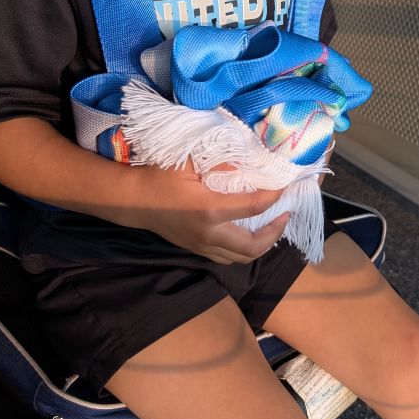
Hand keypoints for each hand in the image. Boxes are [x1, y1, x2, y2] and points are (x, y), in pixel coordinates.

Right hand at [118, 161, 289, 265]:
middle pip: (253, 247)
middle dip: (275, 232)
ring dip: (261, 245)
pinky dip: (244, 249)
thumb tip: (250, 161)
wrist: (133, 200)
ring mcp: (202, 246)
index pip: (254, 207)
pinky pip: (227, 257)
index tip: (285, 187)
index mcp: (210, 210)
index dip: (274, 197)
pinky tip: (249, 232)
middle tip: (284, 214)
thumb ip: (221, 161)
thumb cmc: (160, 175)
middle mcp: (209, 234)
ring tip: (271, 225)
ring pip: (241, 258)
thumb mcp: (190, 160)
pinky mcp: (196, 249)